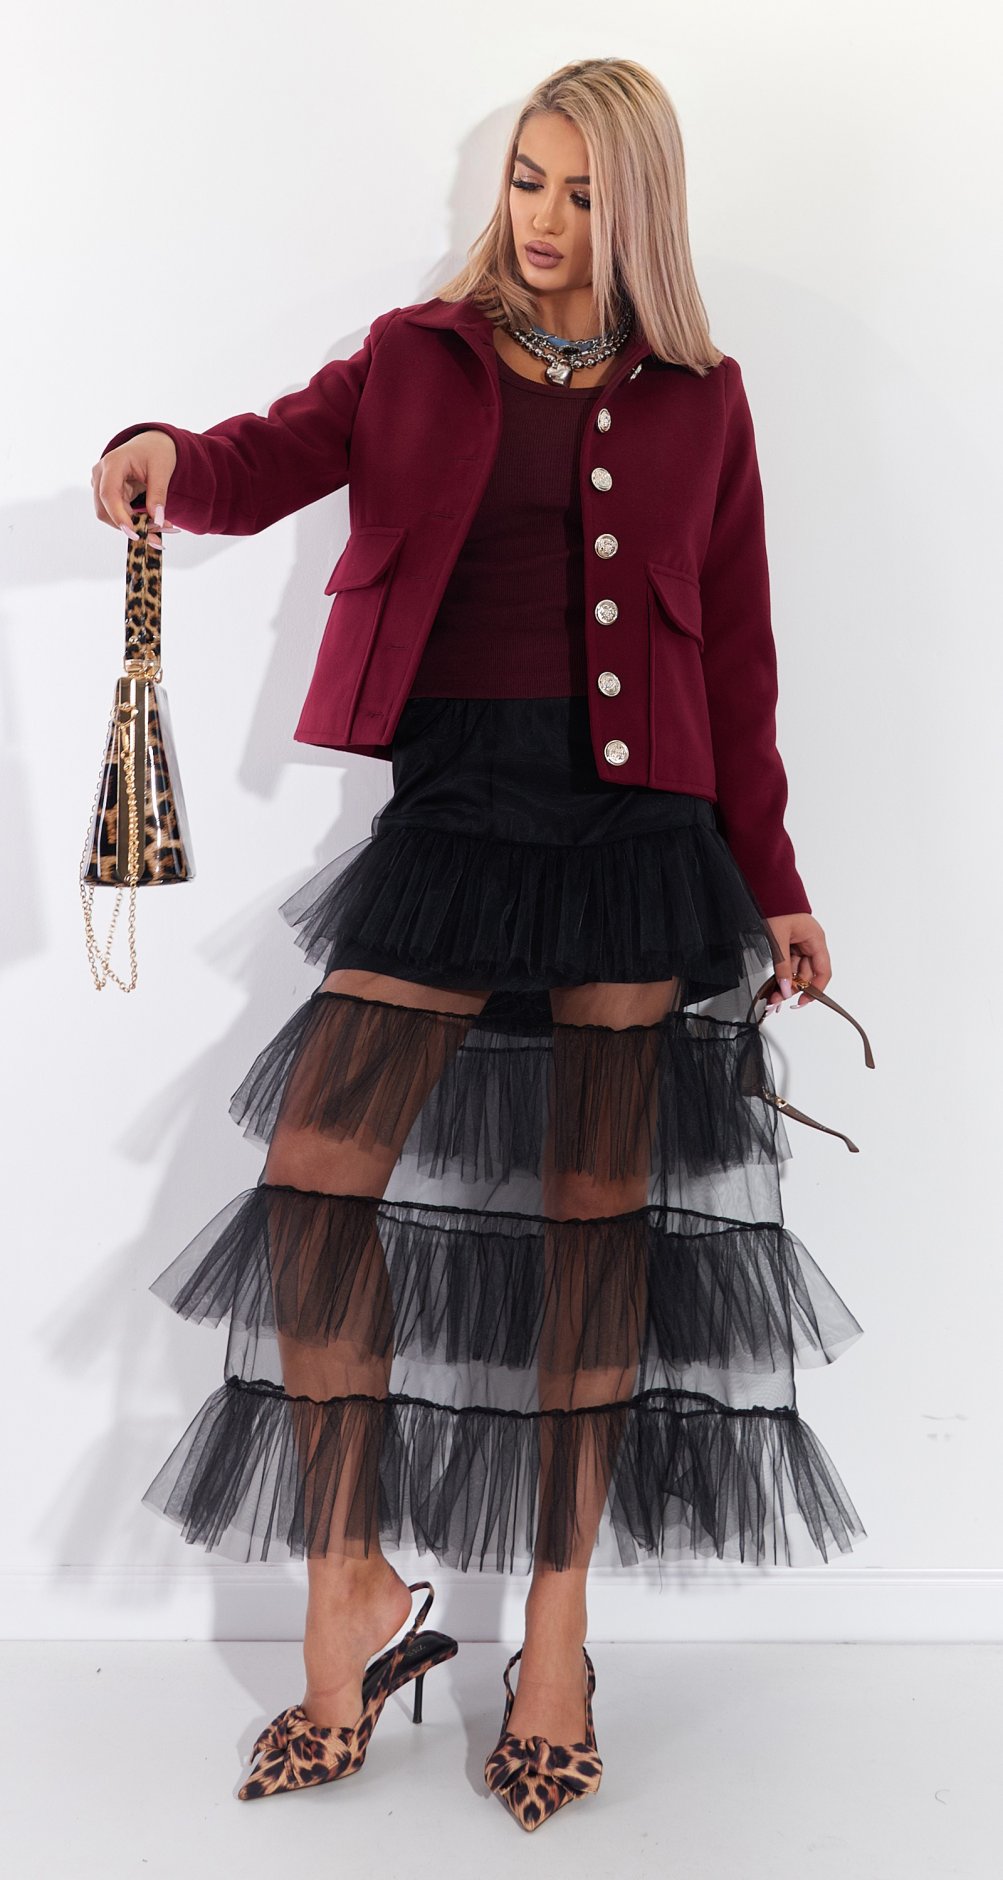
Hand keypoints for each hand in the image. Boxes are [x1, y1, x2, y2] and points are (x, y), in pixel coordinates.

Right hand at [91, 429, 180, 551]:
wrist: (152, 443)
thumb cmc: (156, 451)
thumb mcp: (162, 469)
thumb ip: (158, 494)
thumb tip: (157, 520)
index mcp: (113, 463)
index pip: (108, 494)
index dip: (119, 516)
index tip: (135, 533)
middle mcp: (101, 474)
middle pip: (105, 509)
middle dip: (128, 526)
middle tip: (156, 538)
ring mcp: (101, 483)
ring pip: (109, 515)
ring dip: (132, 527)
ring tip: (159, 531)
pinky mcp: (108, 493)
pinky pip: (117, 513)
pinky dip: (133, 522)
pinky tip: (151, 524)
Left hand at [762, 912, 830, 1011]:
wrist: (766, 888)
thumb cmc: (776, 907)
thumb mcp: (777, 939)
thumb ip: (782, 965)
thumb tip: (785, 989)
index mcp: (816, 940)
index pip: (822, 971)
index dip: (815, 989)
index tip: (802, 1001)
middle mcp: (811, 943)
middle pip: (807, 973)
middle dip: (793, 987)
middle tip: (777, 999)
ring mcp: (800, 943)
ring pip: (796, 970)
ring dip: (785, 982)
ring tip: (771, 995)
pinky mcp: (789, 943)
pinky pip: (788, 963)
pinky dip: (781, 973)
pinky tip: (773, 983)